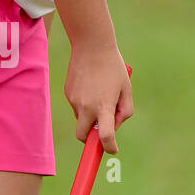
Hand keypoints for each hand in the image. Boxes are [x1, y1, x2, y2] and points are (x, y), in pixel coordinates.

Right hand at [64, 39, 132, 153]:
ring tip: (99, 92)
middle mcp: (86, 106)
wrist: (91, 46)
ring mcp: (74, 100)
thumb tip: (114, 126)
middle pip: (82, 136)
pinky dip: (83, 102)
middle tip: (99, 131)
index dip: (109, 147)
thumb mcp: (126, 89)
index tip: (112, 149)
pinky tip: (90, 84)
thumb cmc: (113, 68)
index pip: (104, 136)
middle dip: (89, 139)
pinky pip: (76, 105)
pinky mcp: (67, 93)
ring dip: (89, 115)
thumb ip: (124, 111)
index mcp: (104, 106)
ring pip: (80, 118)